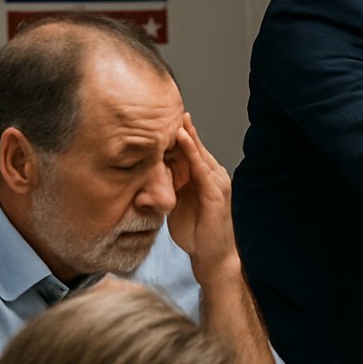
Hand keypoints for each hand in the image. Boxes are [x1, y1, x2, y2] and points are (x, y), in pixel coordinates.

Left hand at [166, 114, 240, 282]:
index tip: (157, 118)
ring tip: (172, 116)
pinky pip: (201, 167)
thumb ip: (167, 187)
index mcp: (203, 177)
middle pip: (193, 146)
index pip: (187, 150)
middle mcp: (213, 175)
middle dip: (179, 128)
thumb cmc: (195, 232)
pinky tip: (182, 138)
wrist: (213, 256)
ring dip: (185, 134)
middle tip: (164, 107)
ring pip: (198, 152)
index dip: (173, 135)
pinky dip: (192, 151)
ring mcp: (217, 182)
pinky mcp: (216, 193)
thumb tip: (146, 176)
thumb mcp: (176, 203)